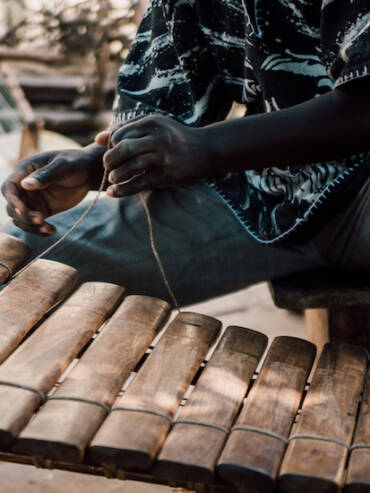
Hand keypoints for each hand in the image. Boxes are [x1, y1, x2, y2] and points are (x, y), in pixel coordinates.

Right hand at [1, 145, 104, 234]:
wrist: (89, 173)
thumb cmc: (75, 163)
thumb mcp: (63, 166)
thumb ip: (46, 175)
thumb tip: (25, 184)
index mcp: (25, 171)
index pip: (9, 188)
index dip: (12, 201)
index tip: (23, 211)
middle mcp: (25, 187)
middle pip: (12, 206)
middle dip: (24, 216)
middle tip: (41, 220)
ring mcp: (33, 200)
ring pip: (21, 218)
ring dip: (31, 226)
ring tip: (48, 228)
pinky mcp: (43, 210)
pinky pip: (35, 224)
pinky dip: (40, 230)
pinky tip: (52, 231)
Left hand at [95, 114, 211, 196]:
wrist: (207, 150)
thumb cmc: (176, 138)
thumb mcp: (154, 126)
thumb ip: (127, 129)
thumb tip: (98, 139)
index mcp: (151, 123)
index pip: (119, 134)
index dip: (110, 145)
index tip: (111, 154)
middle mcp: (157, 139)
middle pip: (122, 148)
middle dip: (109, 160)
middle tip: (108, 167)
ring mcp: (162, 158)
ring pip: (130, 167)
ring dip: (116, 176)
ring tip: (112, 179)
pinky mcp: (166, 176)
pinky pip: (138, 184)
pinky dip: (122, 190)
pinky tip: (112, 193)